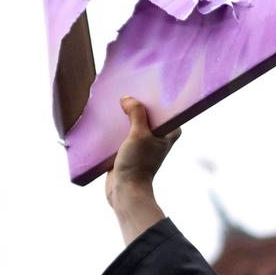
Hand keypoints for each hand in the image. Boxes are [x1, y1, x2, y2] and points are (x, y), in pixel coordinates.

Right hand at [106, 96, 178, 243]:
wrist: (125, 191)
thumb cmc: (138, 164)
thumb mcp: (138, 134)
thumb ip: (136, 113)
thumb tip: (128, 98)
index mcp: (169, 133)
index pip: (165, 108)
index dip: (156, 96)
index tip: (145, 83)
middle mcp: (159, 137)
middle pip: (147, 114)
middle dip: (137, 104)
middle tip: (126, 88)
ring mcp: (143, 143)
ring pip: (134, 123)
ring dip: (125, 115)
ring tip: (114, 100)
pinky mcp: (129, 150)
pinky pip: (123, 132)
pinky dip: (117, 126)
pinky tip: (107, 116)